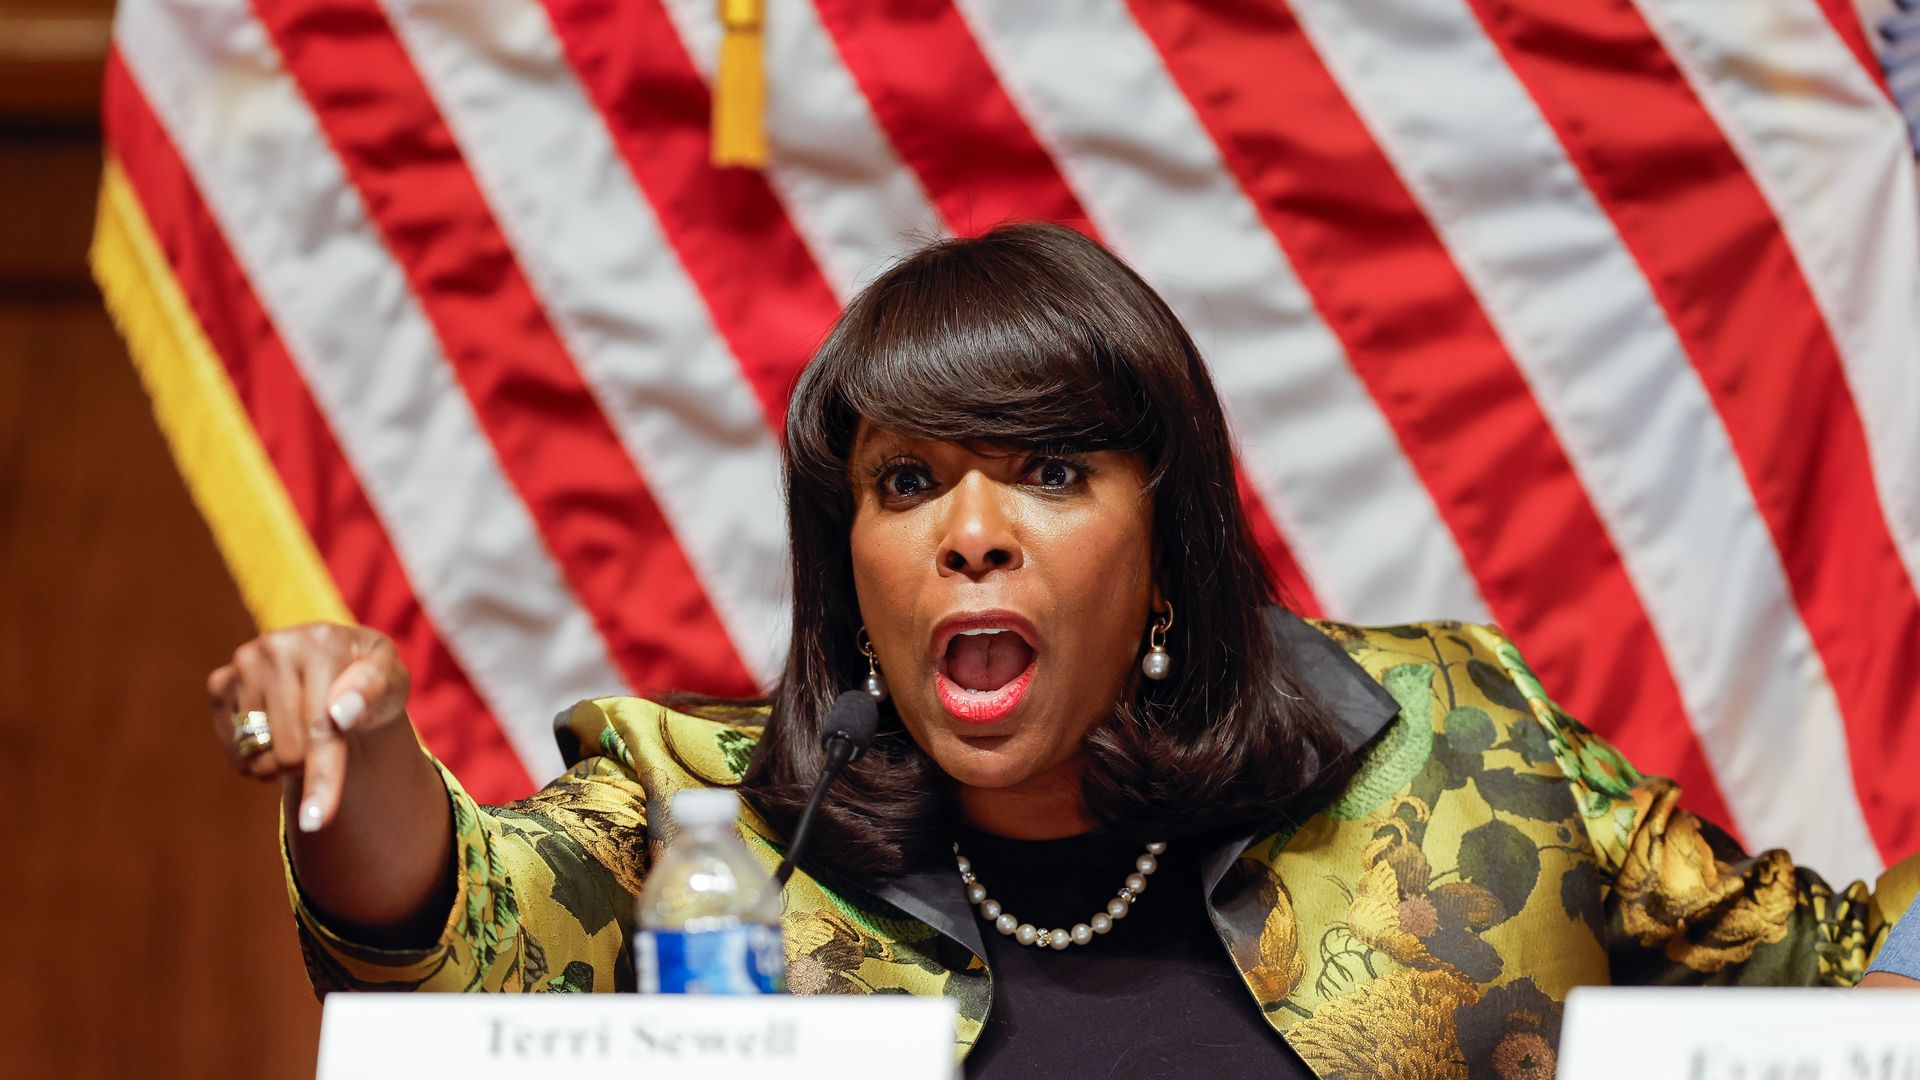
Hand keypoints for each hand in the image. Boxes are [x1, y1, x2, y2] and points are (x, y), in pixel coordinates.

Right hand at [208, 622, 409, 832]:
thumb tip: (342, 713)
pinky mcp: (220, 682)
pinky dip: (255, 760)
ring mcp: (244, 663)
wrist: (339, 666)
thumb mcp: (392, 684)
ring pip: (260, 756)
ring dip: (284, 763)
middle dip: (311, 763)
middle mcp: (277, 646)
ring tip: (304, 733)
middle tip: (328, 739)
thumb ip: (376, 693)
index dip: (323, 777)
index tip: (315, 821)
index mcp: (324, 643)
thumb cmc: (371, 684)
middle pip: (288, 751)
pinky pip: (234, 749)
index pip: (322, 729)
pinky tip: (275, 734)